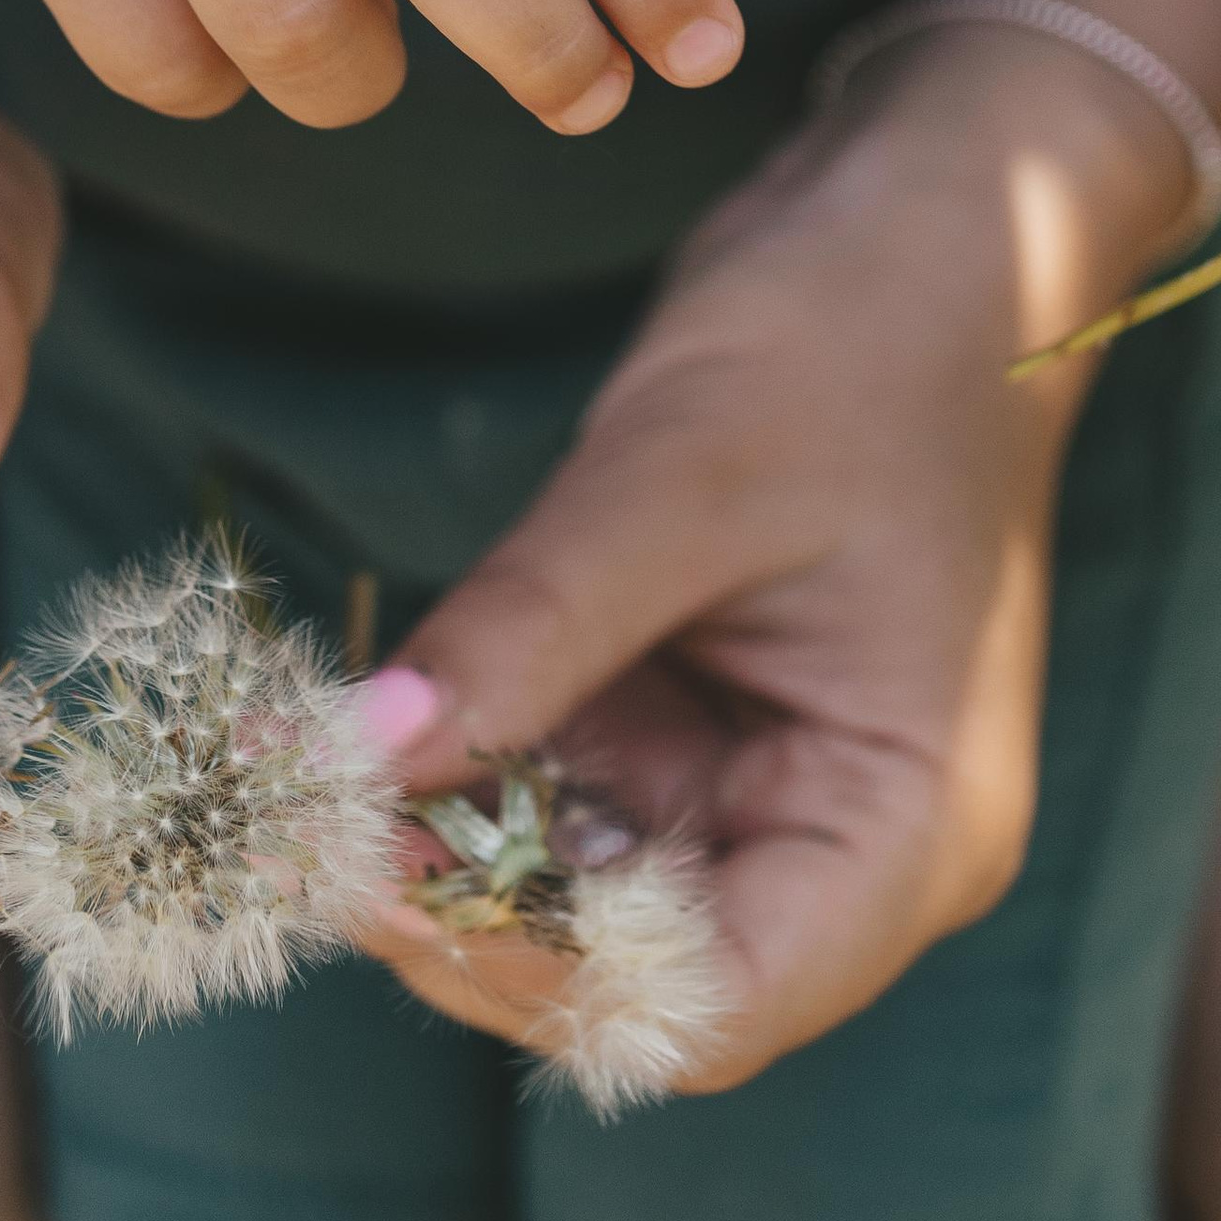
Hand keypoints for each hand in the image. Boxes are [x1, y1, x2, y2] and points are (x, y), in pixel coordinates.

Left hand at [339, 49, 1162, 1085]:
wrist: (919, 215)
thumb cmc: (858, 332)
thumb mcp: (683, 475)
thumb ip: (529, 626)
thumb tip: (351, 755)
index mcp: (906, 827)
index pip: (713, 1006)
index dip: (534, 979)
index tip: (378, 887)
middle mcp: (844, 840)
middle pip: (631, 971)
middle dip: (464, 913)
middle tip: (300, 828)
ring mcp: (765, 779)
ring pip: (577, 884)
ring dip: (443, 842)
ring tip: (301, 774)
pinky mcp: (698, 714)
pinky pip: (566, 784)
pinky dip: (465, 761)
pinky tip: (365, 714)